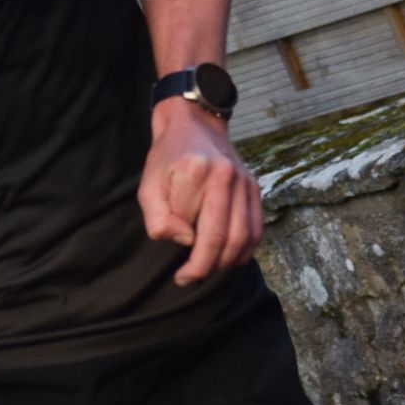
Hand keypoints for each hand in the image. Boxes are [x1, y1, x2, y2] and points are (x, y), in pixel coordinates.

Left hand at [141, 97, 262, 283]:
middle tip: (188, 279)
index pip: (189, 224)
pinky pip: (256, 228)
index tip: (174, 263)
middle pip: (220, 236)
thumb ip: (157, 217)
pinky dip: (246, 250)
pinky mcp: (254, 187)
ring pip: (243, 236)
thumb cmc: (167, 159)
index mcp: (194, 170)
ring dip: (226, 263)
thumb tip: (186, 241)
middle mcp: (224, 175)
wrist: (194, 124)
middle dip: (204, 266)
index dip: (181, 248)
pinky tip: (230, 261)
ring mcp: (244, 181)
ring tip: (208, 272)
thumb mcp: (147, 185)